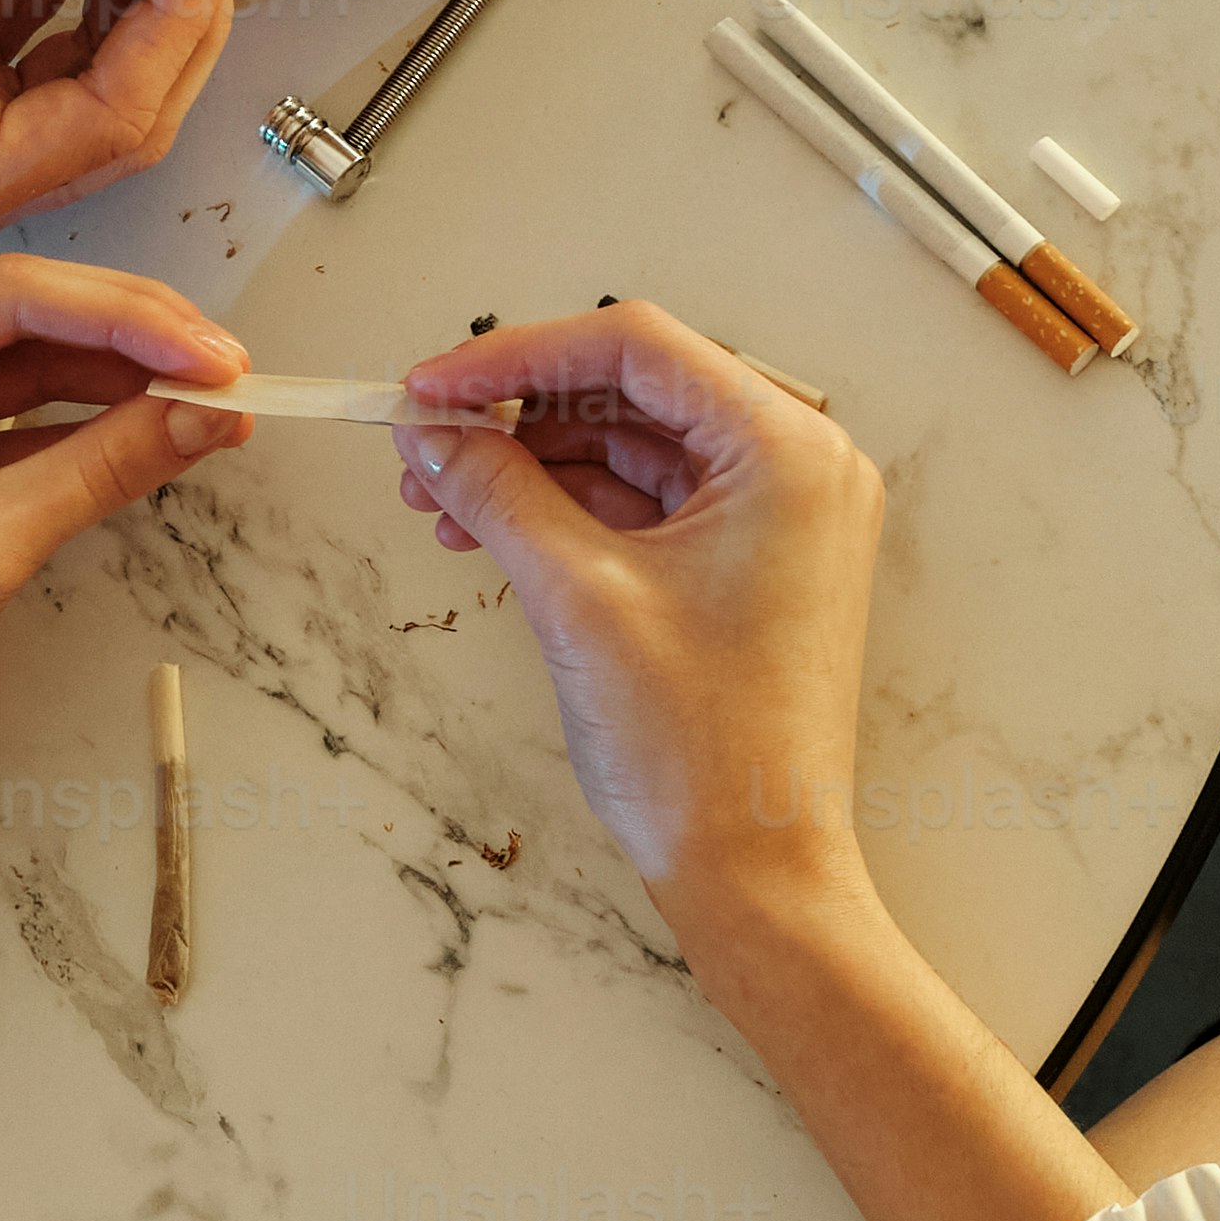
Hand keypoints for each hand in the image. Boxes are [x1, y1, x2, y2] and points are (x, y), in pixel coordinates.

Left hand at [0, 262, 252, 831]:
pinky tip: (153, 440)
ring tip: (210, 406)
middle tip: (228, 373)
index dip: (127, 318)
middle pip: (20, 324)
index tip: (216, 354)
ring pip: (21, 375)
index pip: (9, 297)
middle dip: (128, 347)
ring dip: (114, 390)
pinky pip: (9, 431)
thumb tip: (206, 414)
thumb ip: (104, 464)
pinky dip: (80, 437)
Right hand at [389, 303, 883, 943]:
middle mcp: (796, 467)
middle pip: (632, 390)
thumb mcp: (576, 597)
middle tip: (423, 439)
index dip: (516, 356)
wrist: (756, 874)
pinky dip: (566, 507)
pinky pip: (644, 502)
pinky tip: (489, 526)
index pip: (634, 346)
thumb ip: (496, 491)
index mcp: (786, 451)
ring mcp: (775, 517)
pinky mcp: (746, 563)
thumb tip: (431, 430)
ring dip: (531, 463)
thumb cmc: (707, 753)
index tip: (430, 384)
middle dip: (517, 414)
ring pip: (630, 445)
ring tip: (439, 496)